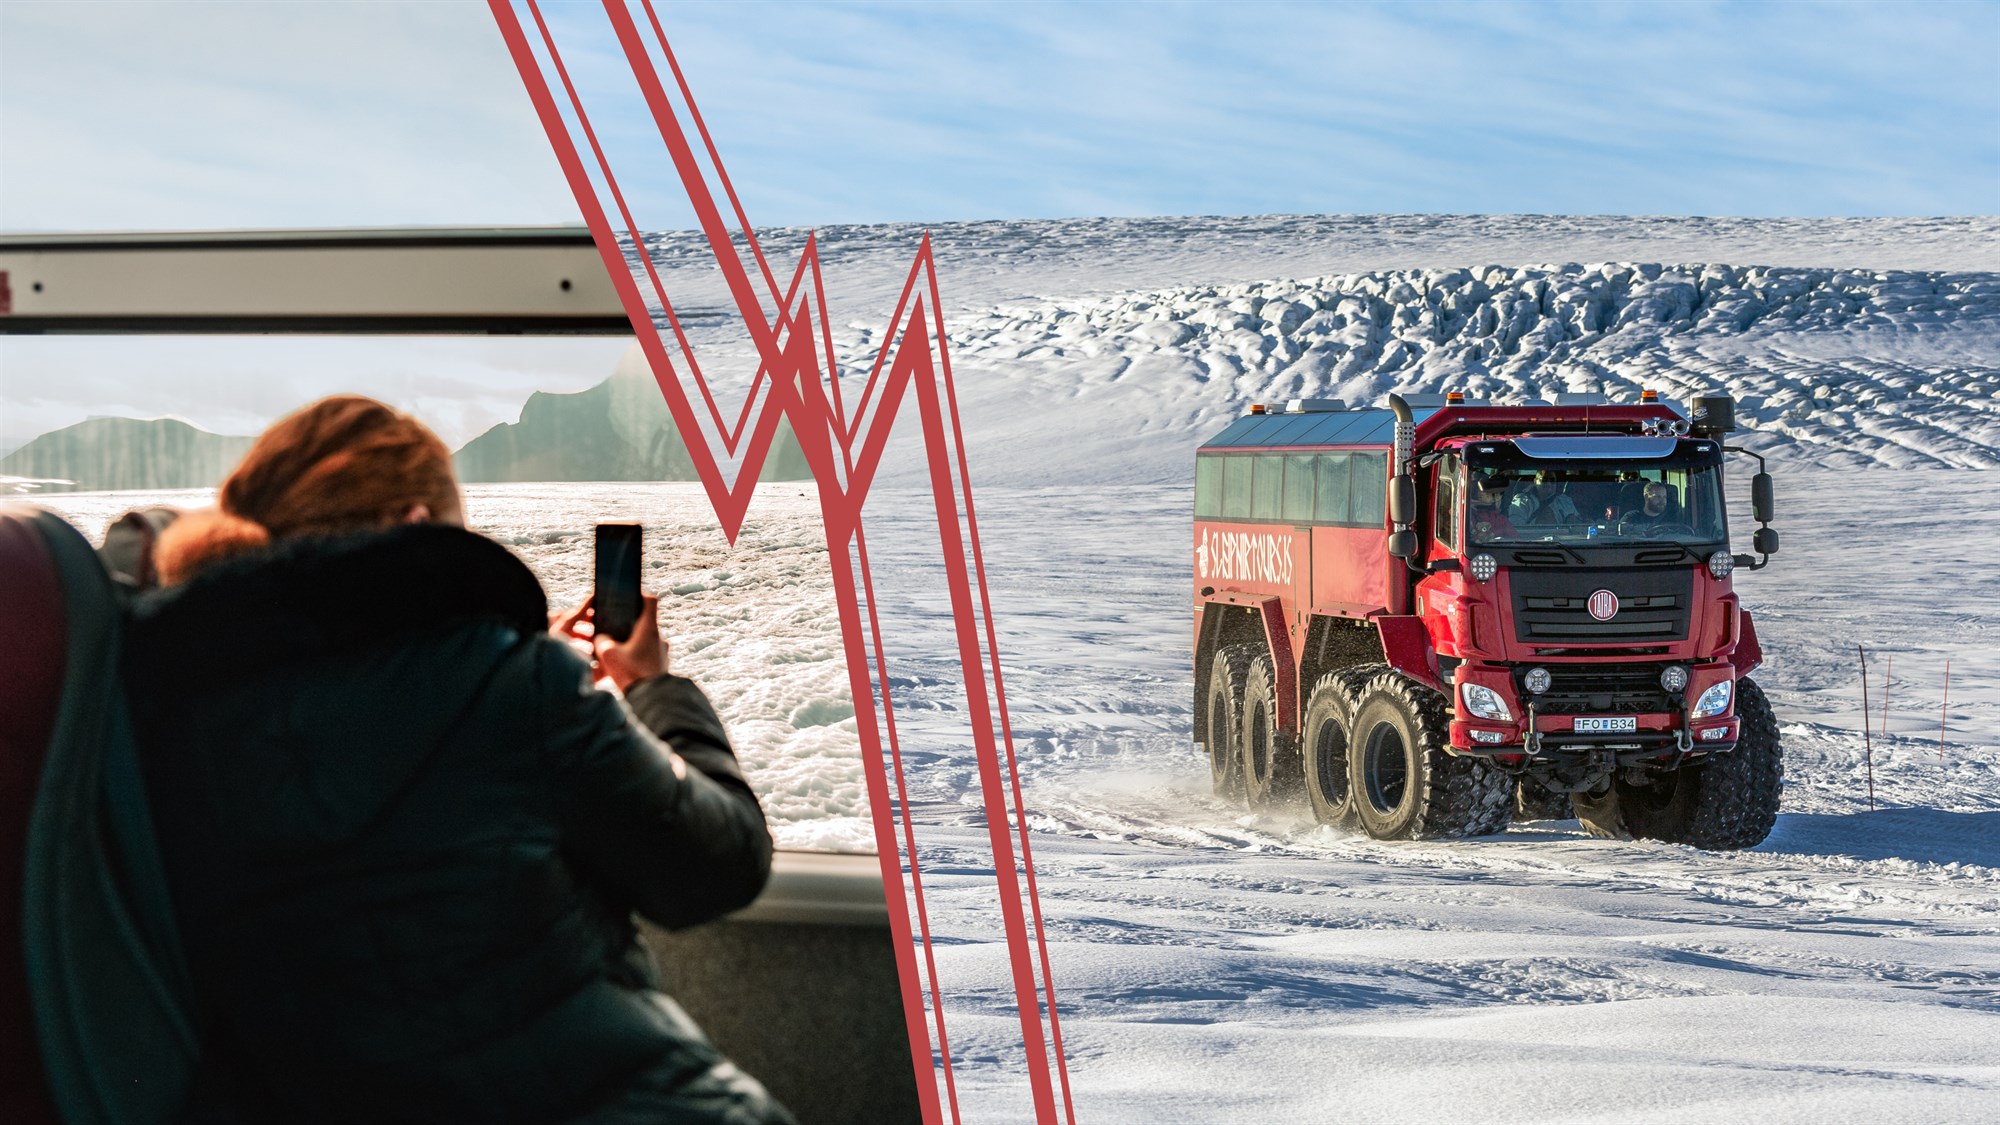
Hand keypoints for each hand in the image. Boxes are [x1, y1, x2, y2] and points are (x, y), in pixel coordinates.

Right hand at [551, 594, 668, 691]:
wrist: (650, 700)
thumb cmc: (631, 673)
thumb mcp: (608, 654)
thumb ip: (601, 641)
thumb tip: (601, 639)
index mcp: (649, 628)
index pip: (650, 601)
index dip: (639, 595)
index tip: (628, 597)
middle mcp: (659, 638)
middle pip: (643, 623)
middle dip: (627, 625)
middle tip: (611, 629)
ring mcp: (661, 652)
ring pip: (644, 641)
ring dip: (630, 644)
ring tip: (614, 651)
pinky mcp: (660, 666)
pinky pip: (646, 657)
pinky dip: (635, 658)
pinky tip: (621, 666)